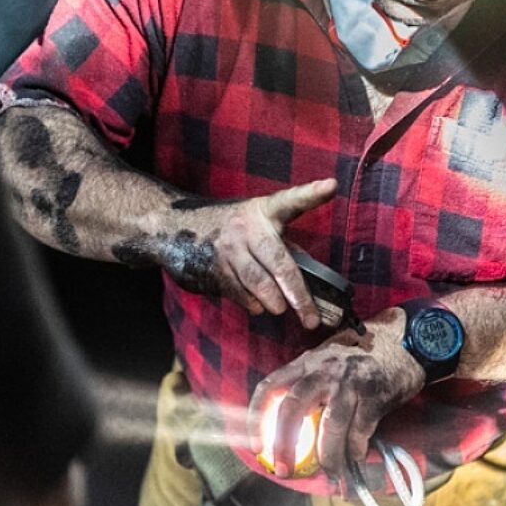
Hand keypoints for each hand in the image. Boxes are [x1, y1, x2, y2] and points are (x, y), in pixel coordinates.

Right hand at [152, 178, 337, 328]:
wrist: (175, 226)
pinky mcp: (214, 270)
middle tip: (311, 318)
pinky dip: (253, 304)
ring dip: (274, 304)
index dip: (311, 194)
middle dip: (297, 294)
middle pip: (278, 263)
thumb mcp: (255, 225)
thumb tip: (309, 277)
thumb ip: (281, 245)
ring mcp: (228, 250)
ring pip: (259, 285)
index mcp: (263, 211)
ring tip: (281, 309)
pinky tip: (257, 303)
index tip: (331, 186)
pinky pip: (241, 295)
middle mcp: (246, 228)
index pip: (290, 201)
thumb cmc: (230, 227)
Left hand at [248, 309, 425, 478]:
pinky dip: (355, 449)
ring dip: (328, 456)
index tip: (256, 445)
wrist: (405, 342)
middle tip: (284, 470)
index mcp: (306, 362)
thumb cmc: (362, 356)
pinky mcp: (374, 395)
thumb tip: (288, 429)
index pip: (270, 387)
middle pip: (293, 409)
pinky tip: (355, 455)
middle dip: (285, 444)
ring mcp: (349, 382)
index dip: (256, 416)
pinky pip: (360, 431)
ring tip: (330, 472)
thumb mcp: (327, 361)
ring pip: (329, 427)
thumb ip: (307, 385)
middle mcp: (323, 370)